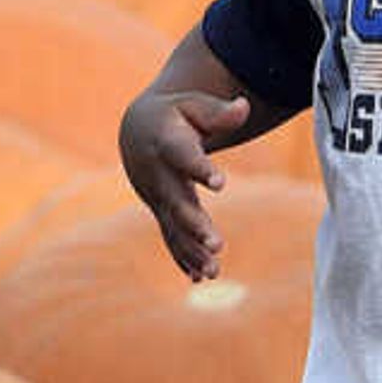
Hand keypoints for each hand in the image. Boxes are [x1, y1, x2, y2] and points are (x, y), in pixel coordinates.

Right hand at [119, 83, 250, 279]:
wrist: (137, 131)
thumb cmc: (174, 115)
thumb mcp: (194, 105)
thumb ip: (219, 112)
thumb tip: (244, 106)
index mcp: (166, 143)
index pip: (183, 156)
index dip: (200, 168)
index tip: (220, 182)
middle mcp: (159, 175)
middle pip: (176, 202)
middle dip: (195, 225)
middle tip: (217, 244)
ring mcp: (158, 198)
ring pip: (174, 227)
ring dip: (192, 250)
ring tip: (214, 271)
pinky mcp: (162, 213)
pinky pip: (171, 238)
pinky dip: (184, 257)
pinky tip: (200, 277)